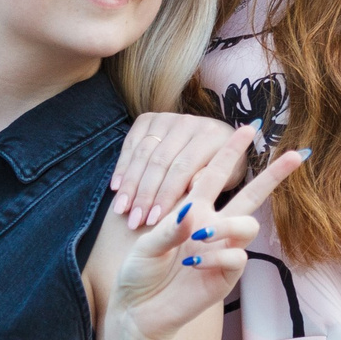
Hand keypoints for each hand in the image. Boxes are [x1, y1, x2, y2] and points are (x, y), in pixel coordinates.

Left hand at [106, 126, 306, 339]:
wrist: (138, 311)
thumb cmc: (139, 273)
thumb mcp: (146, 244)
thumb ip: (170, 227)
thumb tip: (196, 212)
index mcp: (192, 210)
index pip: (215, 174)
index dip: (230, 151)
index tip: (249, 127)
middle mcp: (213, 227)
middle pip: (251, 196)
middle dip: (273, 175)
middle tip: (297, 154)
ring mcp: (223, 252)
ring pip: (248, 226)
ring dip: (227, 226)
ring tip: (200, 236)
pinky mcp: (226, 277)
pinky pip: (236, 257)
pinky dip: (216, 255)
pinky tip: (193, 263)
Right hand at [110, 112, 248, 229]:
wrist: (216, 143)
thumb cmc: (221, 171)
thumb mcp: (224, 180)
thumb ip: (207, 185)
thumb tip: (189, 192)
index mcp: (211, 136)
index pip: (182, 168)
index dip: (166, 195)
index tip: (153, 221)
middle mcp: (188, 122)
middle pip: (159, 161)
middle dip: (144, 194)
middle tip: (134, 220)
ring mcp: (167, 118)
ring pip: (142, 153)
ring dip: (129, 183)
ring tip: (120, 209)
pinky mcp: (149, 119)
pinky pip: (131, 143)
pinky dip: (122, 166)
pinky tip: (116, 187)